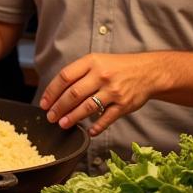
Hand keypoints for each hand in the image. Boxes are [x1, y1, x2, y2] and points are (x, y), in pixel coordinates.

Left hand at [40, 53, 158, 134]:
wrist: (148, 72)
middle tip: (50, 117)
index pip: (65, 77)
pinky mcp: (125, 105)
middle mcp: (101, 75)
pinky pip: (108, 118)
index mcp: (91, 62)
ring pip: (88, 107)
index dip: (51, 91)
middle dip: (58, 107)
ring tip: (62, 124)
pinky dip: (97, 126)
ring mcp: (114, 91)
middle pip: (73, 94)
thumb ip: (78, 73)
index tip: (44, 103)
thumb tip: (56, 92)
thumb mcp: (96, 61)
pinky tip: (89, 131)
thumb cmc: (116, 67)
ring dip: (73, 117)